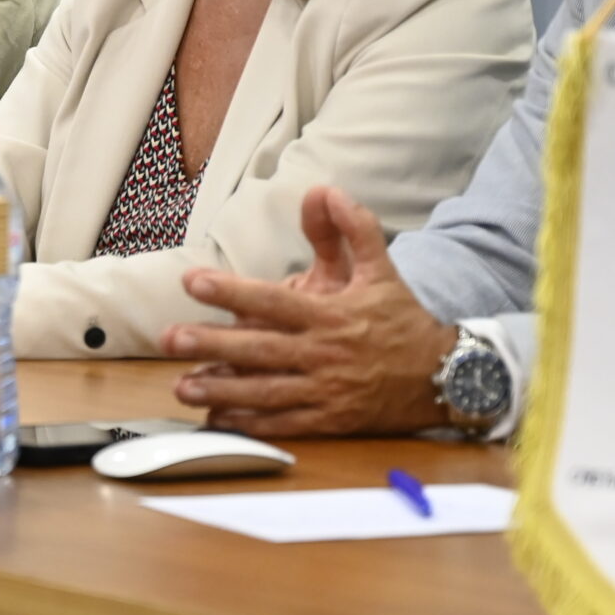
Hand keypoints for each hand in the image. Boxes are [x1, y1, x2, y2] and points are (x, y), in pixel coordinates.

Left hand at [157, 186, 453, 437]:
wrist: (444, 377)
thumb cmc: (404, 321)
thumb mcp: (381, 268)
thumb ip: (352, 228)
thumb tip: (325, 190)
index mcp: (330, 315)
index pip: (273, 301)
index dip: (231, 291)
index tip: (193, 281)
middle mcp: (323, 354)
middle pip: (260, 349)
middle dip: (212, 344)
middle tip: (170, 338)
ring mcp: (325, 392)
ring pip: (264, 392)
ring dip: (220, 391)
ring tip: (182, 387)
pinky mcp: (329, 421)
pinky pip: (283, 424)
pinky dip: (249, 424)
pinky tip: (218, 420)